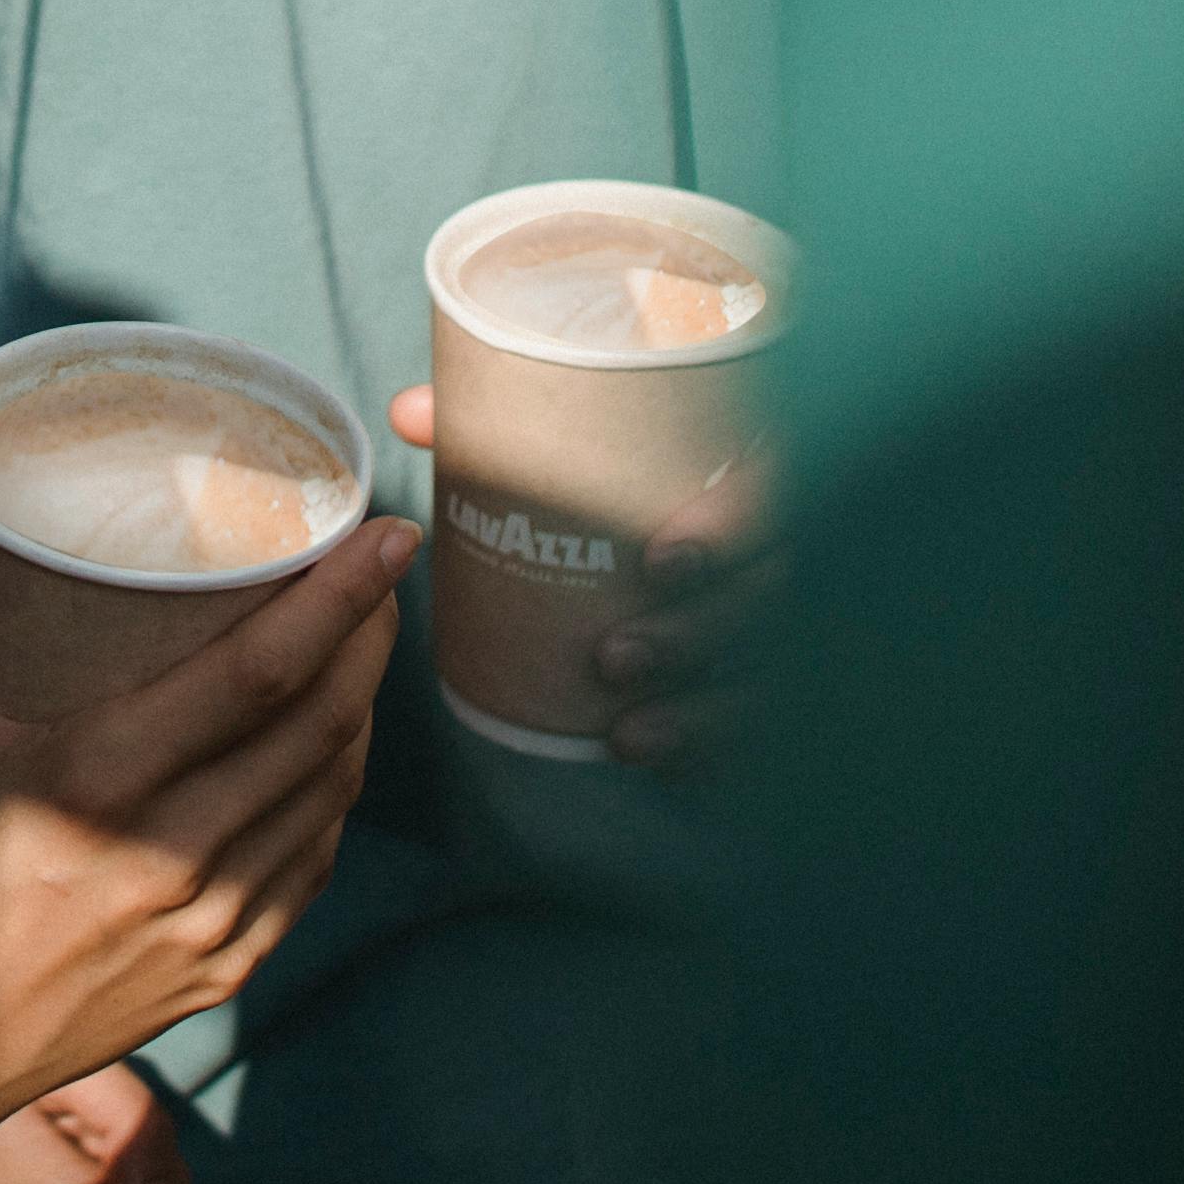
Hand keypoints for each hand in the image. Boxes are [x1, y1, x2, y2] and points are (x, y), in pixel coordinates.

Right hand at [0, 471, 412, 1183]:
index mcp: (96, 781)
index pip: (262, 674)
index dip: (340, 597)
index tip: (388, 533)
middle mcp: (171, 856)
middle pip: (323, 725)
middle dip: (371, 635)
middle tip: (383, 568)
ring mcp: (209, 925)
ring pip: (331, 793)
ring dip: (364, 708)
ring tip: (364, 642)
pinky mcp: (223, 971)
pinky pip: (311, 863)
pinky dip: (335, 791)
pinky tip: (331, 747)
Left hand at [387, 394, 772, 771]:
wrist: (657, 530)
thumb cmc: (610, 479)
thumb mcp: (561, 451)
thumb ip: (494, 429)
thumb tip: (408, 414)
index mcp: (740, 469)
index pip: (772, 490)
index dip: (733, 527)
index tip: (659, 561)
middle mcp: (772, 546)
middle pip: (768, 596)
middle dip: (692, 635)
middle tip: (610, 659)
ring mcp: (775, 621)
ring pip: (764, 670)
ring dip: (700, 712)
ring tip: (626, 735)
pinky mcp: (756, 680)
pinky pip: (755, 727)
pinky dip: (711, 752)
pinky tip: (664, 769)